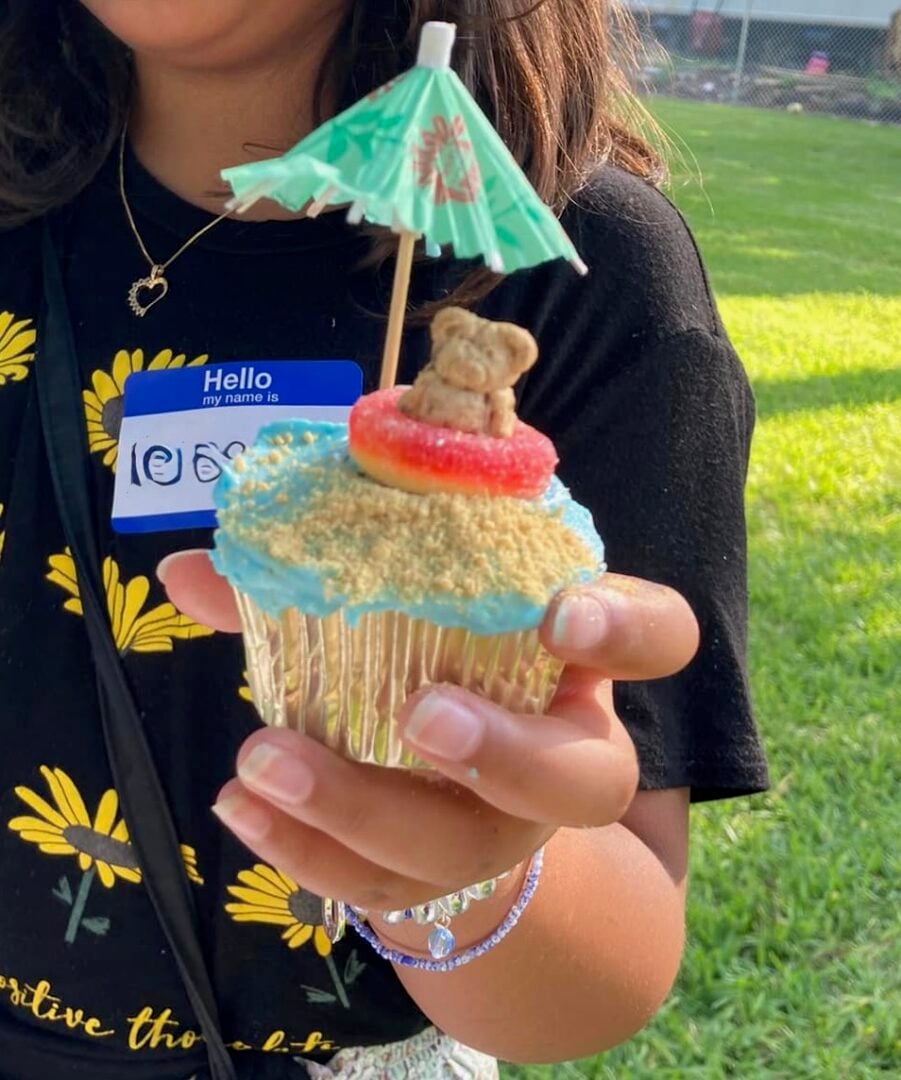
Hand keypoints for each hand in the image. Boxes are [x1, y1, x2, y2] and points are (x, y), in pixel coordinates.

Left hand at [160, 552, 697, 920]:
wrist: (448, 775)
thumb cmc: (436, 655)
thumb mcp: (406, 599)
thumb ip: (316, 574)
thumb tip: (184, 572)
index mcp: (577, 659)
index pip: (659, 636)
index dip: (627, 629)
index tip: (558, 611)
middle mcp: (563, 753)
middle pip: (580, 780)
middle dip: (506, 755)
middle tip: (420, 716)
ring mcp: (504, 829)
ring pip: (464, 848)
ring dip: (364, 809)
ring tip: (264, 763)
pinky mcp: (440, 881)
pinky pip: (384, 887)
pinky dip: (306, 850)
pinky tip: (239, 806)